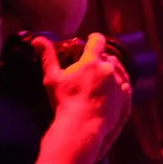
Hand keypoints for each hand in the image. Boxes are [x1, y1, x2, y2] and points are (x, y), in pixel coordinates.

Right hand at [40, 33, 130, 160]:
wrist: (82, 125)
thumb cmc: (64, 100)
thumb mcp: (52, 77)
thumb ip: (48, 56)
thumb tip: (38, 39)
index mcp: (92, 61)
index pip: (98, 40)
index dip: (94, 38)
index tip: (90, 40)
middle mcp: (108, 69)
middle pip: (107, 56)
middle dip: (98, 58)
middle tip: (89, 64)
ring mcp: (119, 82)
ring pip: (117, 69)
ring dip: (110, 69)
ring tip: (99, 75)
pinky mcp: (125, 95)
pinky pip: (124, 82)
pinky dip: (118, 81)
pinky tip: (111, 85)